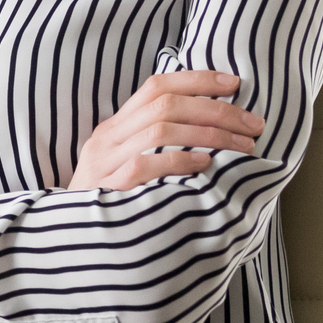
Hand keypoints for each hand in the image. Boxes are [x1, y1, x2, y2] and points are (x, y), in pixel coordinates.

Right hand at [66, 71, 263, 190]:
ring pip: (159, 130)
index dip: (197, 80)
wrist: (68, 243)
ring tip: (243, 145)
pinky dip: (179, 161)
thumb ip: (154, 146)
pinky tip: (206, 165)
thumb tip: (208, 130)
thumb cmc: (109, 204)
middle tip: (254, 124)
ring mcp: (105, 162)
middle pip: (165, 105)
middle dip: (216, 110)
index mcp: (113, 127)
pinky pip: (145, 166)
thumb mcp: (124, 165)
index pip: (155, 87)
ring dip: (208, 135)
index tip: (235, 83)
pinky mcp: (108, 189)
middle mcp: (107, 138)